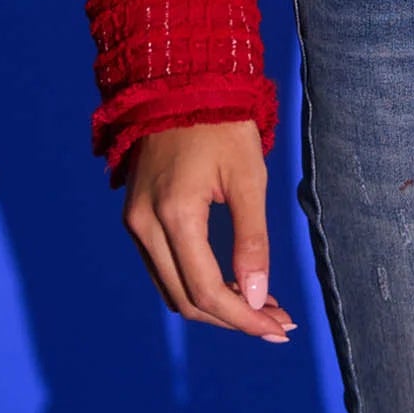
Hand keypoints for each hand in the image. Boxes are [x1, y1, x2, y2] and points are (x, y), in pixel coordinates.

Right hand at [122, 120, 298, 342]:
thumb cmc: (223, 125)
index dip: (244, 319)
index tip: (279, 329)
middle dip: (234, 318)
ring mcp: (134, 222)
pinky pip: (163, 268)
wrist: (180, 83)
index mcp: (174, 214)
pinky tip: (230, 284)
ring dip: (216, 305)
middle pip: (187, 299)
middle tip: (278, 322)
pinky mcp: (135, 217)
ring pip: (172, 289)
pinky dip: (195, 283)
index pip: (206, 291)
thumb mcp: (248, 178)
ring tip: (262, 307)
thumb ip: (252, 240)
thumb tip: (255, 298)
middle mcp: (144, 225)